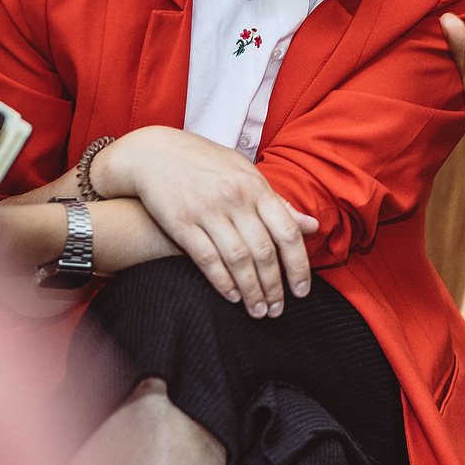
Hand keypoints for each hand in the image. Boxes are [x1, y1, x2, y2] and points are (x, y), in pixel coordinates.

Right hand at [94, 126, 319, 318]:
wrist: (153, 153)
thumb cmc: (204, 163)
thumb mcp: (245, 174)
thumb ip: (277, 203)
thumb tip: (311, 226)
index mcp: (255, 186)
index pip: (287, 232)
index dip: (298, 266)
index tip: (302, 290)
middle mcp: (234, 199)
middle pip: (264, 251)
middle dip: (274, 286)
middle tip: (277, 310)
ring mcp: (207, 210)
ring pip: (238, 259)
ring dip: (251, 291)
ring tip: (258, 311)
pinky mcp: (180, 223)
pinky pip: (207, 259)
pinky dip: (222, 282)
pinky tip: (232, 297)